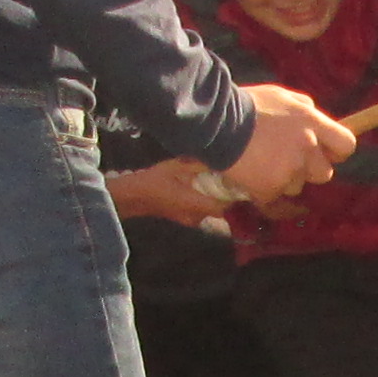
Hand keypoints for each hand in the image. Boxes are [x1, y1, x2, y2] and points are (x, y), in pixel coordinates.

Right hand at [105, 157, 232, 225]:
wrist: (133, 197)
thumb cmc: (153, 181)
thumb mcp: (175, 167)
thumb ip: (197, 164)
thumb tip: (218, 156)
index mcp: (195, 204)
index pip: (224, 207)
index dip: (236, 200)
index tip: (244, 186)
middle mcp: (196, 216)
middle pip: (221, 211)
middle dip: (229, 198)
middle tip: (237, 182)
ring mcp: (190, 220)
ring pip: (212, 212)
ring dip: (218, 200)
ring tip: (225, 184)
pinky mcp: (185, 218)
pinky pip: (203, 212)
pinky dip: (208, 202)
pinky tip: (208, 189)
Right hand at [224, 83, 353, 200]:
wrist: (217, 122)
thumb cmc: (249, 105)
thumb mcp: (282, 96)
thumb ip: (305, 106)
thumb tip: (316, 115)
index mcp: (312, 122)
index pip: (346, 144)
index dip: (337, 151)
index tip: (326, 153)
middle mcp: (306, 147)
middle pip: (324, 173)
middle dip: (310, 170)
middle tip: (288, 160)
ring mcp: (289, 170)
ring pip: (297, 186)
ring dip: (284, 179)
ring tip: (262, 162)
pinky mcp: (270, 188)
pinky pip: (273, 195)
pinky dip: (262, 188)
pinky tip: (250, 172)